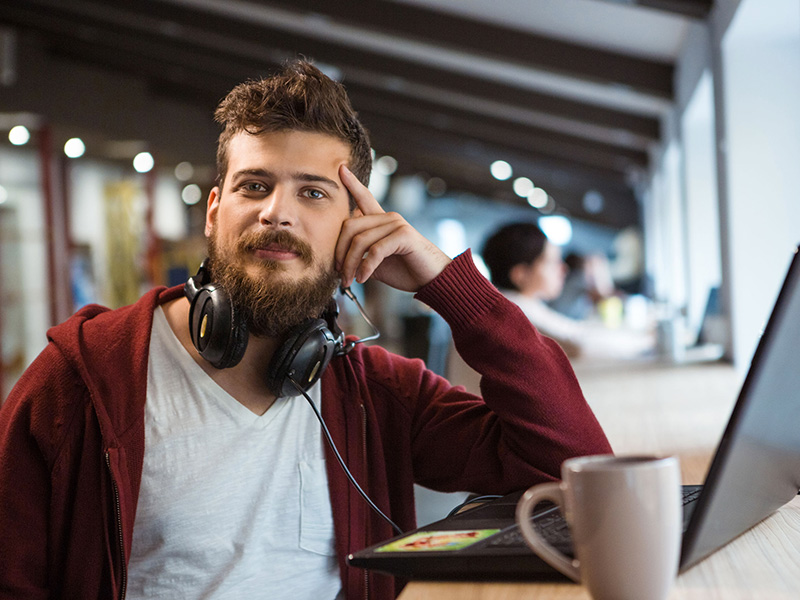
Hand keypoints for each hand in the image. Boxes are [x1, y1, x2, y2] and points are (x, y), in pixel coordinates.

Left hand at [335, 165, 451, 291]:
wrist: (433, 279)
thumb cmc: (406, 270)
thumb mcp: (377, 264)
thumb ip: (361, 257)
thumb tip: (340, 263)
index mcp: (382, 221)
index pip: (364, 198)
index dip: (352, 184)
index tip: (341, 168)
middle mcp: (389, 218)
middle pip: (350, 226)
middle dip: (340, 252)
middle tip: (338, 272)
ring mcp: (397, 224)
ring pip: (360, 241)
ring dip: (350, 264)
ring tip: (348, 280)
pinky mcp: (403, 235)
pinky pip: (374, 251)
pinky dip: (365, 267)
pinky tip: (362, 278)